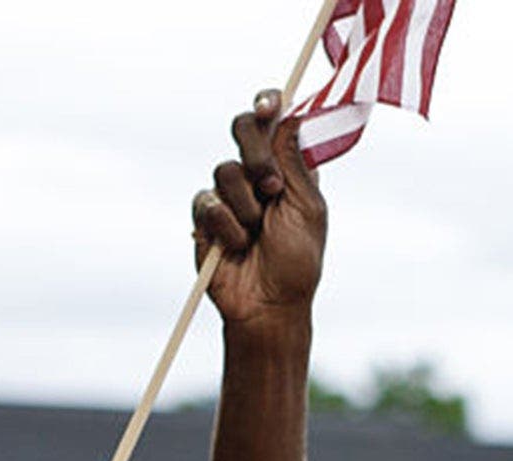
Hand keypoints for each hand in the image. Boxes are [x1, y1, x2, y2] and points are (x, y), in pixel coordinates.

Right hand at [193, 92, 328, 328]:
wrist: (269, 304)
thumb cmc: (297, 261)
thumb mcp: (308, 210)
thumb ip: (296, 164)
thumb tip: (292, 117)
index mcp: (288, 167)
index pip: (274, 121)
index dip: (268, 105)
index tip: (268, 106)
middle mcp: (256, 172)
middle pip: (242, 127)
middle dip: (255, 153)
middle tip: (271, 186)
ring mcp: (228, 191)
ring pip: (225, 169)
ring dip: (246, 205)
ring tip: (257, 233)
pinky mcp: (205, 215)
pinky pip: (207, 201)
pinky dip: (227, 226)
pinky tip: (237, 245)